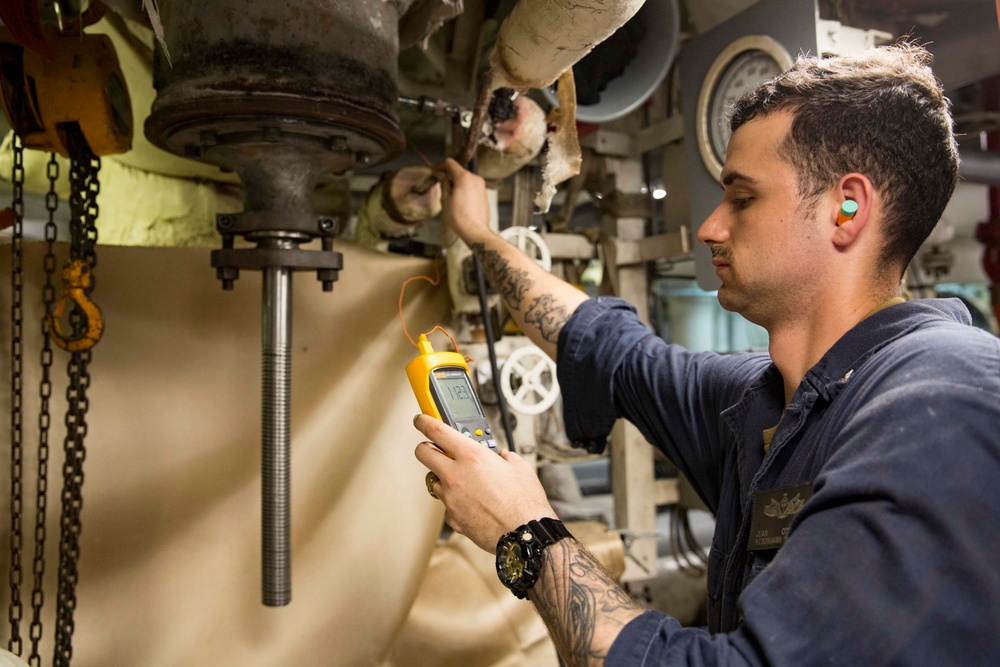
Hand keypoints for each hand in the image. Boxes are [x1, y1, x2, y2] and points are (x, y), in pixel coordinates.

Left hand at [414, 414, 556, 552]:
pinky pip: (446, 504)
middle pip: (423, 453)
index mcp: (472, 456)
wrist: (525, 535)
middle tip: (436, 448)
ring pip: (432, 480)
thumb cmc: (525, 503)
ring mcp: (451, 498)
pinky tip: (471, 503)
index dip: (424, 421)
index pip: (436, 431)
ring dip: (442, 477)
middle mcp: (455, 475)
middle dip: (427, 447)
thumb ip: (506, 457)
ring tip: (462, 481)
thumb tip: (502, 457)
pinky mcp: (452, 518)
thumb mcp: (520, 468)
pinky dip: (455, 501)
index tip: (421, 420)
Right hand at [434, 158, 491, 246]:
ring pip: (465, 178)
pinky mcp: (484, 193)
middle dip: (449, 176)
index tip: (435, 171)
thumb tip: (441, 174)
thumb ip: (444, 183)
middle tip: (440, 185)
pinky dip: (464, 188)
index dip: (440, 166)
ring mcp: (481, 185)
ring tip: (450, 196)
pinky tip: (459, 201)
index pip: (450, 163)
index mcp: (464, 177)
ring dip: (456, 183)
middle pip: (458, 171)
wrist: (475, 231)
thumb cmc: (459, 217)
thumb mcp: (446, 199)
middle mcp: (475, 178)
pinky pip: (471, 186)